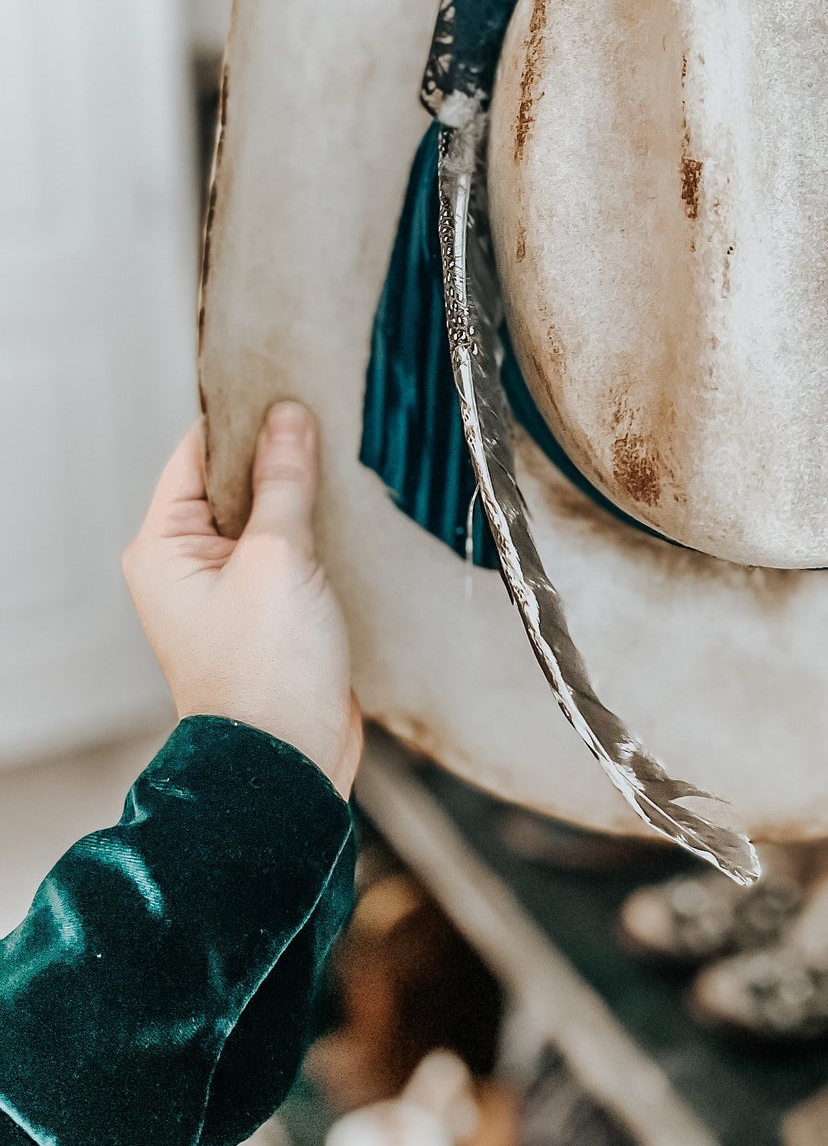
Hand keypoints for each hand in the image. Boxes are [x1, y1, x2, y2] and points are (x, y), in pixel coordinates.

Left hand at [124, 403, 362, 796]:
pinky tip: (346, 517)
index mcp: (163, 547)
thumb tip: (288, 417)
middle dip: (278, 454)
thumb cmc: (266, 671)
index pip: (197, 453)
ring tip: (342, 466)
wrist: (288, 758)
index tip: (290, 387)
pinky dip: (312, 532)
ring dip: (300, 495)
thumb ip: (283, 480)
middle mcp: (185, 565)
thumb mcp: (278, 556)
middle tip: (327, 421)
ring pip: (264, 516)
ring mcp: (225, 590)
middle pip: (232, 481)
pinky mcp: (264, 612)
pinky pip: (285, 551)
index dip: (243, 418)